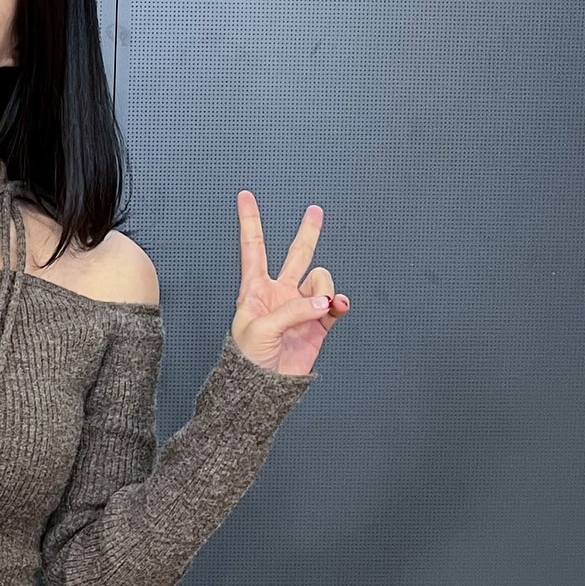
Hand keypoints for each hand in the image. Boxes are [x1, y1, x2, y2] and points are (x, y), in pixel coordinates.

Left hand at [229, 191, 348, 375]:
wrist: (261, 389)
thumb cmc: (247, 359)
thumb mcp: (260, 329)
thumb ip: (292, 310)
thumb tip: (322, 301)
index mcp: (255, 290)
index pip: (253, 248)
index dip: (250, 222)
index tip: (245, 197)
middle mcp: (279, 294)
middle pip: (296, 255)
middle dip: (307, 233)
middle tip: (315, 212)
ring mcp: (301, 307)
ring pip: (321, 280)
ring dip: (324, 289)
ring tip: (319, 308)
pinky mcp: (319, 325)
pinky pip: (335, 304)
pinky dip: (339, 303)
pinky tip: (337, 307)